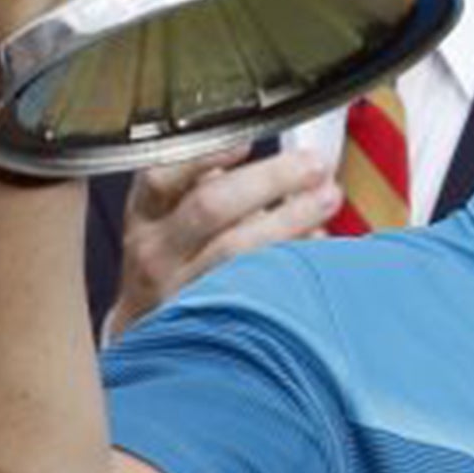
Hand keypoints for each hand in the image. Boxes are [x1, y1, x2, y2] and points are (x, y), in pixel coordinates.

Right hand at [103, 146, 342, 340]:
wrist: (149, 332)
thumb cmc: (174, 258)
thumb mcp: (170, 214)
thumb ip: (206, 181)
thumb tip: (271, 153)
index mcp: (146, 214)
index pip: (160, 177)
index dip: (203, 157)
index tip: (245, 140)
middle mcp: (156, 252)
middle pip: (210, 208)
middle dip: (268, 179)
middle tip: (314, 164)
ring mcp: (179, 291)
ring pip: (237, 252)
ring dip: (290, 220)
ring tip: (328, 198)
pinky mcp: (208, 322)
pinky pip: (258, 288)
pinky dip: (291, 263)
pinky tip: (318, 247)